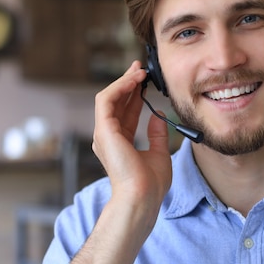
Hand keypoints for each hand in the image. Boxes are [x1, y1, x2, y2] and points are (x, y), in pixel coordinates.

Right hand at [92, 60, 171, 218]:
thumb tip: (158, 115)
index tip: (145, 81)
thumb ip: (158, 134)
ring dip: (124, 82)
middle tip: (140, 67)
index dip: (135, 94)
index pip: (126, 111)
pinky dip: (119, 88)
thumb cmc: (150, 183)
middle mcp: (109, 137)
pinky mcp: (103, 130)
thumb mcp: (160, 153)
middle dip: (128, 83)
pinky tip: (134, 80)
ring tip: (139, 71)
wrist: (143, 196)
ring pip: (109, 98)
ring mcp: (104, 134)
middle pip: (116, 102)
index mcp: (120, 142)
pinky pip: (106, 101)